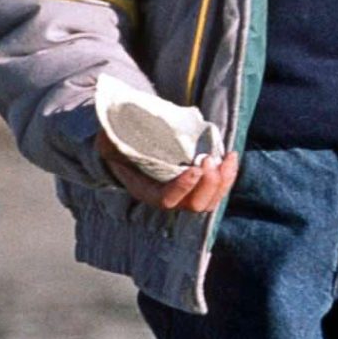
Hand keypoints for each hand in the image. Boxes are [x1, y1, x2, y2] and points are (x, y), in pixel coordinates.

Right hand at [99, 133, 238, 213]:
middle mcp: (169, 198)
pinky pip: (218, 188)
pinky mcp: (200, 185)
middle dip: (208, 185)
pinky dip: (228, 174)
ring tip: (226, 158)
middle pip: (195, 205)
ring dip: (223, 181)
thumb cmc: (118, 141)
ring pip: (211, 200)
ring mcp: (187, 194)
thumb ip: (109, 139)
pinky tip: (231, 155)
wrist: (131, 143)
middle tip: (209, 160)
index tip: (195, 168)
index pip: (167, 200)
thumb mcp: (108, 139)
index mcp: (145, 191)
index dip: (182, 188)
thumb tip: (106, 133)